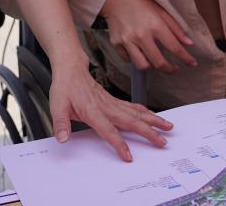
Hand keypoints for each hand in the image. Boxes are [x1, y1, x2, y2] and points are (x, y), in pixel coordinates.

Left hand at [48, 56, 172, 161]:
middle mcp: (107, 107)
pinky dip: (146, 112)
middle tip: (162, 142)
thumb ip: (61, 123)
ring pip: (137, 113)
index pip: (109, 131)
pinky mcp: (115, 101)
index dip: (119, 144)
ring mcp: (113, 103)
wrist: (71, 69)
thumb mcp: (57, 106)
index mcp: (93, 111)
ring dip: (153, 121)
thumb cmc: (65, 88)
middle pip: (132, 122)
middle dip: (149, 132)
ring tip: (168, 127)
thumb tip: (62, 138)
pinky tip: (154, 117)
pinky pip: (134, 107)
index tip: (129, 156)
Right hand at [99, 0, 195, 72]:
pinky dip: (134, 59)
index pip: (174, 47)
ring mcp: (127, 40)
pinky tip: (138, 51)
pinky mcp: (116, 43)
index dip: (186, 58)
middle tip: (173, 68)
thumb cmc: (140, 3)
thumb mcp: (161, 11)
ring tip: (154, 60)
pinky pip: (128, 60)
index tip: (192, 63)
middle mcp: (141, 35)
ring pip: (142, 65)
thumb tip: (189, 44)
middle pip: (158, 62)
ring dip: (151, 66)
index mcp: (155, 25)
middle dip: (169, 69)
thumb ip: (176, 28)